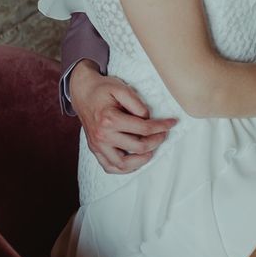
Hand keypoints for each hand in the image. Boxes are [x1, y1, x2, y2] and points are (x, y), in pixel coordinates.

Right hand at [69, 60, 176, 174]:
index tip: (173, 123)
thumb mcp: (121, 88)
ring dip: (142, 160)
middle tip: (163, 133)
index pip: (144, 129)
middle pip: (138, 147)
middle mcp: (102, 136)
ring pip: (123, 164)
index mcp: (110, 119)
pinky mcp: (95, 150)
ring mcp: (97, 145)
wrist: (82, 92)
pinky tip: (136, 159)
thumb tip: (148, 118)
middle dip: (156, 141)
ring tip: (152, 150)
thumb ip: (137, 103)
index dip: (162, 126)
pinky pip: (110, 167)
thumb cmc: (103, 89)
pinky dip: (124, 168)